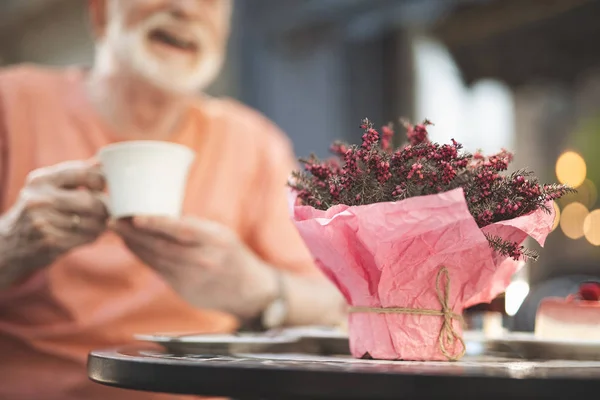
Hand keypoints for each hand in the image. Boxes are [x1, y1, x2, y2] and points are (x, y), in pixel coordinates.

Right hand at [0, 159, 108, 286]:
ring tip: (98, 223)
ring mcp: (43, 222)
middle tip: (106, 210)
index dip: (101, 180)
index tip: (102, 187)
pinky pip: (85, 238)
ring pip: (92, 222)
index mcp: (41, 180)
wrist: (10, 242)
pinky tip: (88, 234)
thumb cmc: (39, 209)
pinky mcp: (49, 242)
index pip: (84, 173)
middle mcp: (39, 199)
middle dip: (104, 207)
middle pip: (91, 201)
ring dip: (100, 224)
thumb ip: (76, 174)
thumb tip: (102, 161)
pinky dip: (92, 236)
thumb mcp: (48, 186)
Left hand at [111, 216, 278, 319]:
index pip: (182, 230)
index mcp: (215, 240)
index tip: (135, 216)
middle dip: (135, 234)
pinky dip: (143, 257)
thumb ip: (193, 227)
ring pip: (156, 259)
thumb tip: (159, 216)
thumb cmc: (232, 255)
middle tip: (114, 221)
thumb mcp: (220, 234)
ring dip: (134, 245)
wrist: (249, 290)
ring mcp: (192, 278)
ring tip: (118, 231)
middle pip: (162, 246)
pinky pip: (158, 270)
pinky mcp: (184, 290)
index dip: (157, 224)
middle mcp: (204, 260)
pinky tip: (133, 247)